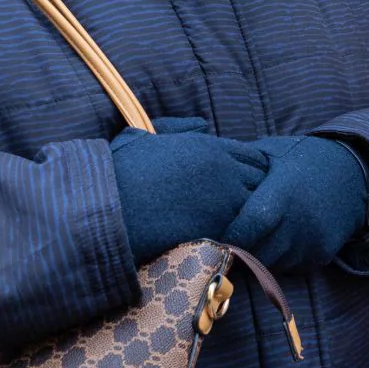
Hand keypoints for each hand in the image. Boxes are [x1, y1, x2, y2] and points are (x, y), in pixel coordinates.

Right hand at [111, 118, 269, 262]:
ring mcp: (224, 199)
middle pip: (261, 181)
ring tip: (240, 227)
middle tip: (244, 209)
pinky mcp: (219, 227)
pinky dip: (243, 237)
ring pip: (257, 207)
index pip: (252, 156)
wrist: (107, 209)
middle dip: (256, 193)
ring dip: (251, 216)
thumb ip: (178, 127)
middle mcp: (223, 169)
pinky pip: (245, 232)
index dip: (248, 171)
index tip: (239, 185)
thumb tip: (202, 125)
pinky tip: (231, 242)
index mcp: (208, 146)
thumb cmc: (119, 173)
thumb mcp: (145, 136)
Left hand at [221, 135, 368, 272]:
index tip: (214, 237)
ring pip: (272, 264)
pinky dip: (282, 258)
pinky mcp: (322, 255)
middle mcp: (297, 224)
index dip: (228, 238)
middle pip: (255, 254)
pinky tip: (281, 238)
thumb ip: (241, 165)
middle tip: (227, 244)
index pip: (246, 230)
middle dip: (240, 252)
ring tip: (256, 238)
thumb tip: (205, 171)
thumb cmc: (304, 157)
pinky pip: (291, 266)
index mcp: (281, 197)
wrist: (355, 171)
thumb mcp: (272, 152)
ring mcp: (311, 242)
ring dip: (260, 257)